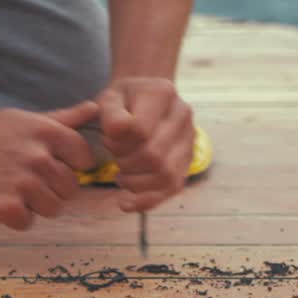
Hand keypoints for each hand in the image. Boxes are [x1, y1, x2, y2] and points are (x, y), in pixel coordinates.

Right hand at [0, 101, 99, 229]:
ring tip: (10, 190)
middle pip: (71, 189)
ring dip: (34, 205)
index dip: (69, 166)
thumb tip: (94, 108)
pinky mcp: (6, 207)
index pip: (84, 158)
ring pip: (53, 208)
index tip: (48, 165)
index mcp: (48, 133)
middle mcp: (39, 157)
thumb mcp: (24, 120)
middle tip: (23, 180)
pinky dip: (14, 218)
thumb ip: (63, 119)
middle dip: (51, 188)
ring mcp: (23, 183)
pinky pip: (28, 223)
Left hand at [98, 76, 194, 211]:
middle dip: (126, 163)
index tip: (109, 139)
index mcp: (163, 94)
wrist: (143, 97)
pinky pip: (173, 188)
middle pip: (155, 156)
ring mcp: (189, 140)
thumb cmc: (123, 99)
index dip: (119, 142)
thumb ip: (110, 112)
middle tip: (115, 157)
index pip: (141, 131)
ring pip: (166, 175)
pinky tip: (126, 203)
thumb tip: (119, 130)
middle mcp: (182, 116)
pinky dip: (147, 200)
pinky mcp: (187, 161)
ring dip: (135, 183)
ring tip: (121, 175)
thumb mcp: (109, 97)